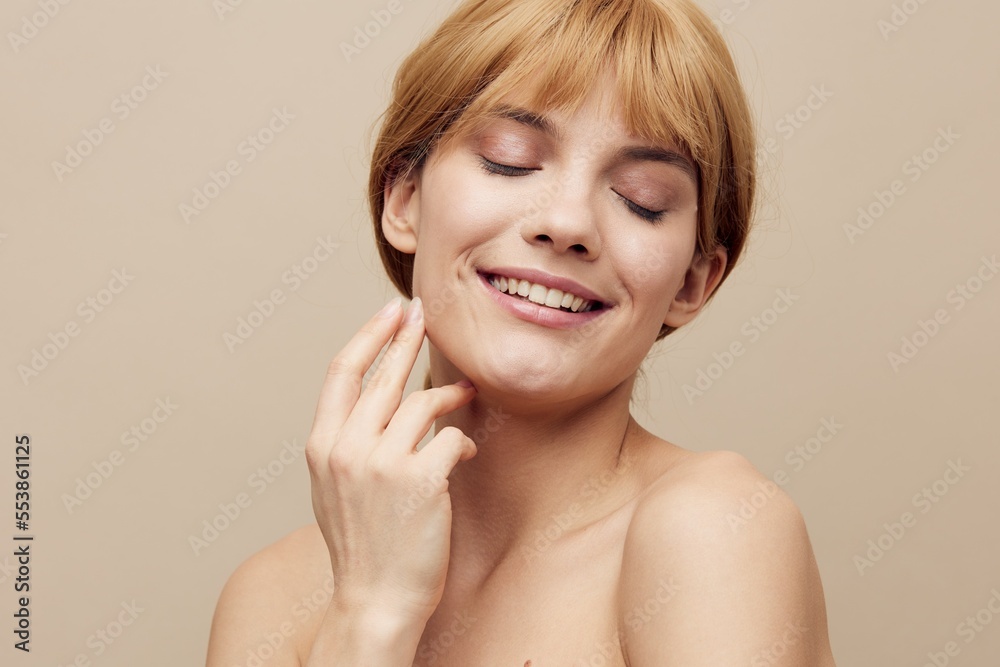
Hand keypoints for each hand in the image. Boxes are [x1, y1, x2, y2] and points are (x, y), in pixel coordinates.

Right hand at [305, 296, 477, 624]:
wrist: (375, 599)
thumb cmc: (362, 545)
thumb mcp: (333, 488)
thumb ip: (346, 443)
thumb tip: (374, 404)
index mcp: (321, 446)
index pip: (341, 372)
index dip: (367, 335)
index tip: (388, 311)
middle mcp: (346, 448)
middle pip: (382, 376)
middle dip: (406, 337)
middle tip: (424, 313)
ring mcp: (382, 463)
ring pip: (421, 403)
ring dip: (448, 395)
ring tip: (465, 392)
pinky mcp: (421, 480)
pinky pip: (450, 438)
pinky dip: (461, 441)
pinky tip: (462, 452)